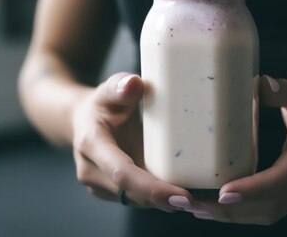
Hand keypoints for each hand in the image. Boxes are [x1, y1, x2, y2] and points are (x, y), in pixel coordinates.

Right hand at [71, 72, 193, 212]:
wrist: (83, 121)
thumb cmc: (102, 103)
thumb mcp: (109, 89)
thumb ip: (121, 85)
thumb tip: (134, 83)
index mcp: (92, 144)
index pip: (123, 173)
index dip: (152, 188)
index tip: (182, 196)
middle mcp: (91, 171)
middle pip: (133, 194)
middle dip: (166, 200)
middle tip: (202, 201)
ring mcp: (99, 186)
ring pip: (138, 201)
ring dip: (166, 203)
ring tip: (201, 200)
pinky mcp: (112, 193)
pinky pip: (139, 200)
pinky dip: (161, 199)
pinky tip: (186, 195)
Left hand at [187, 75, 286, 224]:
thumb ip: (284, 90)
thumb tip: (258, 86)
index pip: (283, 178)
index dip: (253, 189)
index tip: (223, 193)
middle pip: (272, 205)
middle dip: (232, 210)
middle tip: (194, 204)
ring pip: (270, 212)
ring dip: (235, 215)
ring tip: (198, 209)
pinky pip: (271, 207)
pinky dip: (245, 209)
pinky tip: (219, 204)